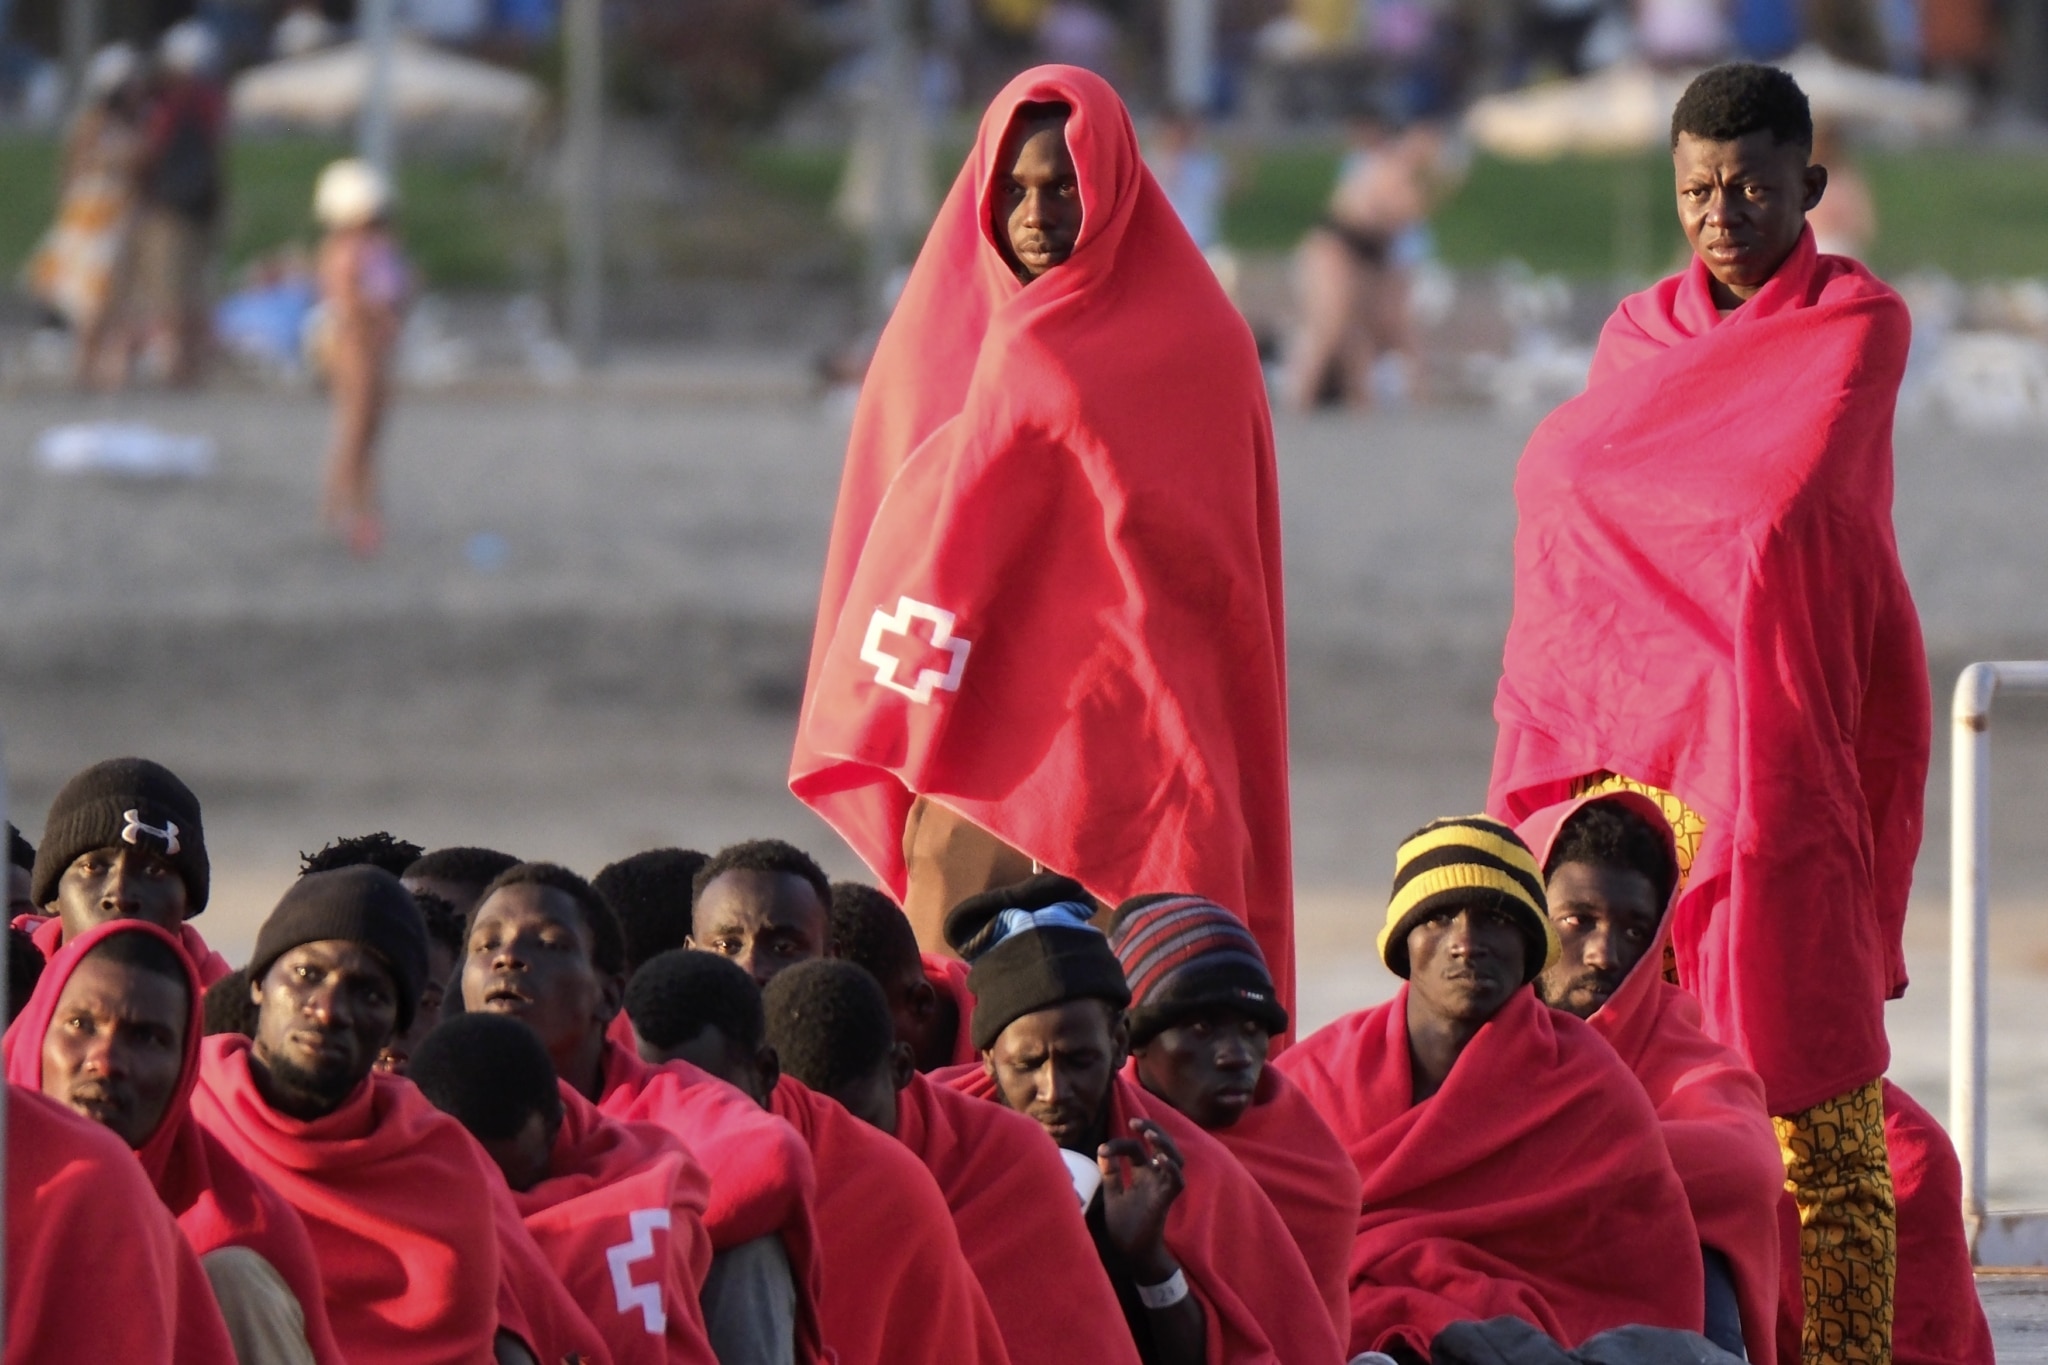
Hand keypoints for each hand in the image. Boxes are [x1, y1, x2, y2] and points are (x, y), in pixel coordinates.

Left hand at [1099, 1118, 1186, 1277]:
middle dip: (1152, 1129)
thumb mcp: (1113, 1195)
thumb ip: (1111, 1174)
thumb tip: (1102, 1150)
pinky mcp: (1165, 1201)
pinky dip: (1171, 1169)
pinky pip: (1176, 1182)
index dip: (1120, 1144)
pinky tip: (1161, 1159)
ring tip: (1150, 1135)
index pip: (1136, 1148)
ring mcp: (1162, 1188)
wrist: (1131, 1254)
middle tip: (1135, 1121)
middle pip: (1162, 1146)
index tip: (1103, 1150)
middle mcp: (1155, 1177)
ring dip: (1164, 1144)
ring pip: (1175, 1159)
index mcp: (1142, 1174)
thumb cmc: (1125, 1226)